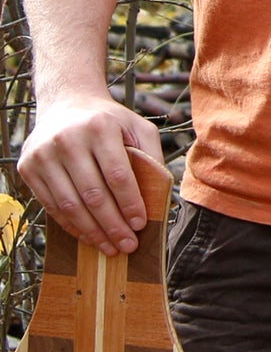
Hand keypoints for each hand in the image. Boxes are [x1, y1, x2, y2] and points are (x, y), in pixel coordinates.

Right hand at [19, 94, 161, 254]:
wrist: (66, 103)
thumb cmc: (108, 120)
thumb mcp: (136, 126)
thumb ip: (151, 153)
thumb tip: (161, 192)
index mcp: (100, 127)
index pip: (118, 175)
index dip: (130, 203)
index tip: (140, 224)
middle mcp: (68, 140)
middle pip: (93, 194)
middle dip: (113, 225)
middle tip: (127, 245)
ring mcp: (44, 155)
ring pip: (70, 205)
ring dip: (92, 232)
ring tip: (109, 247)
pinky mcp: (28, 168)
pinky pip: (51, 205)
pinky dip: (71, 225)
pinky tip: (88, 236)